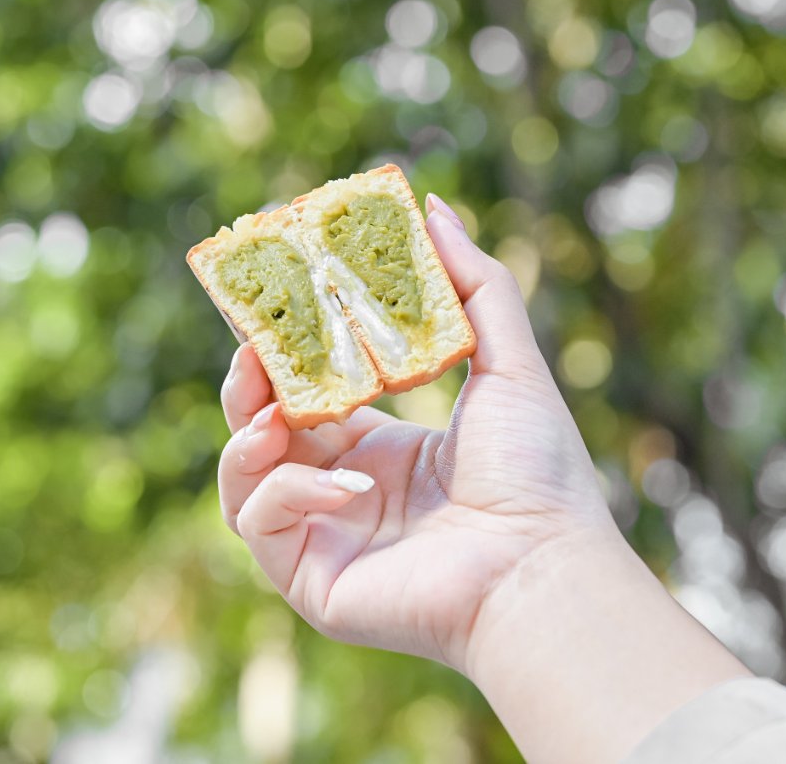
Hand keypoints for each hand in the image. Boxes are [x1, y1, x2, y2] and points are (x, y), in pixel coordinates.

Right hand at [216, 196, 613, 671]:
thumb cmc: (537, 472)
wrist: (544, 569)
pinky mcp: (308, 578)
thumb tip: (433, 208)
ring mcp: (321, 534)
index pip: (307, 389)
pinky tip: (346, 485)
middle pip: (259, 426)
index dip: (283, 347)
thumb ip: (475, 283)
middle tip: (252, 346)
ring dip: (246, 436)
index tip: (271, 296)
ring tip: (272, 410)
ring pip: (241, 477)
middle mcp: (342, 489)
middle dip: (246, 382)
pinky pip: (260, 522)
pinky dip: (288, 492)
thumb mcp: (508, 362)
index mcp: (379, 447)